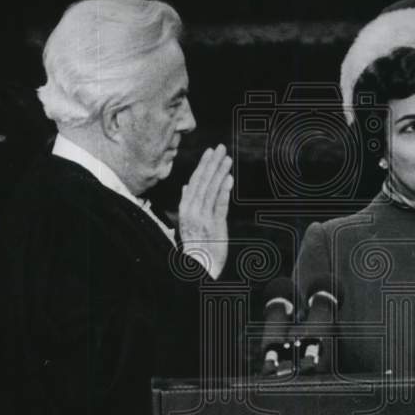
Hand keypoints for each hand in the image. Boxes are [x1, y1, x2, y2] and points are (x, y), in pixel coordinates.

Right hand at [179, 144, 233, 278]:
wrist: (198, 266)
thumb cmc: (195, 243)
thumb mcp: (187, 221)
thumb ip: (187, 202)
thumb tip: (186, 186)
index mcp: (185, 208)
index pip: (194, 182)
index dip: (203, 166)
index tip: (210, 152)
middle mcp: (192, 211)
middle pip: (203, 183)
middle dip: (212, 164)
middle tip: (221, 148)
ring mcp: (203, 218)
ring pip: (211, 191)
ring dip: (220, 173)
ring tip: (227, 159)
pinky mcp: (214, 227)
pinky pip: (219, 206)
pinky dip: (224, 192)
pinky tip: (229, 179)